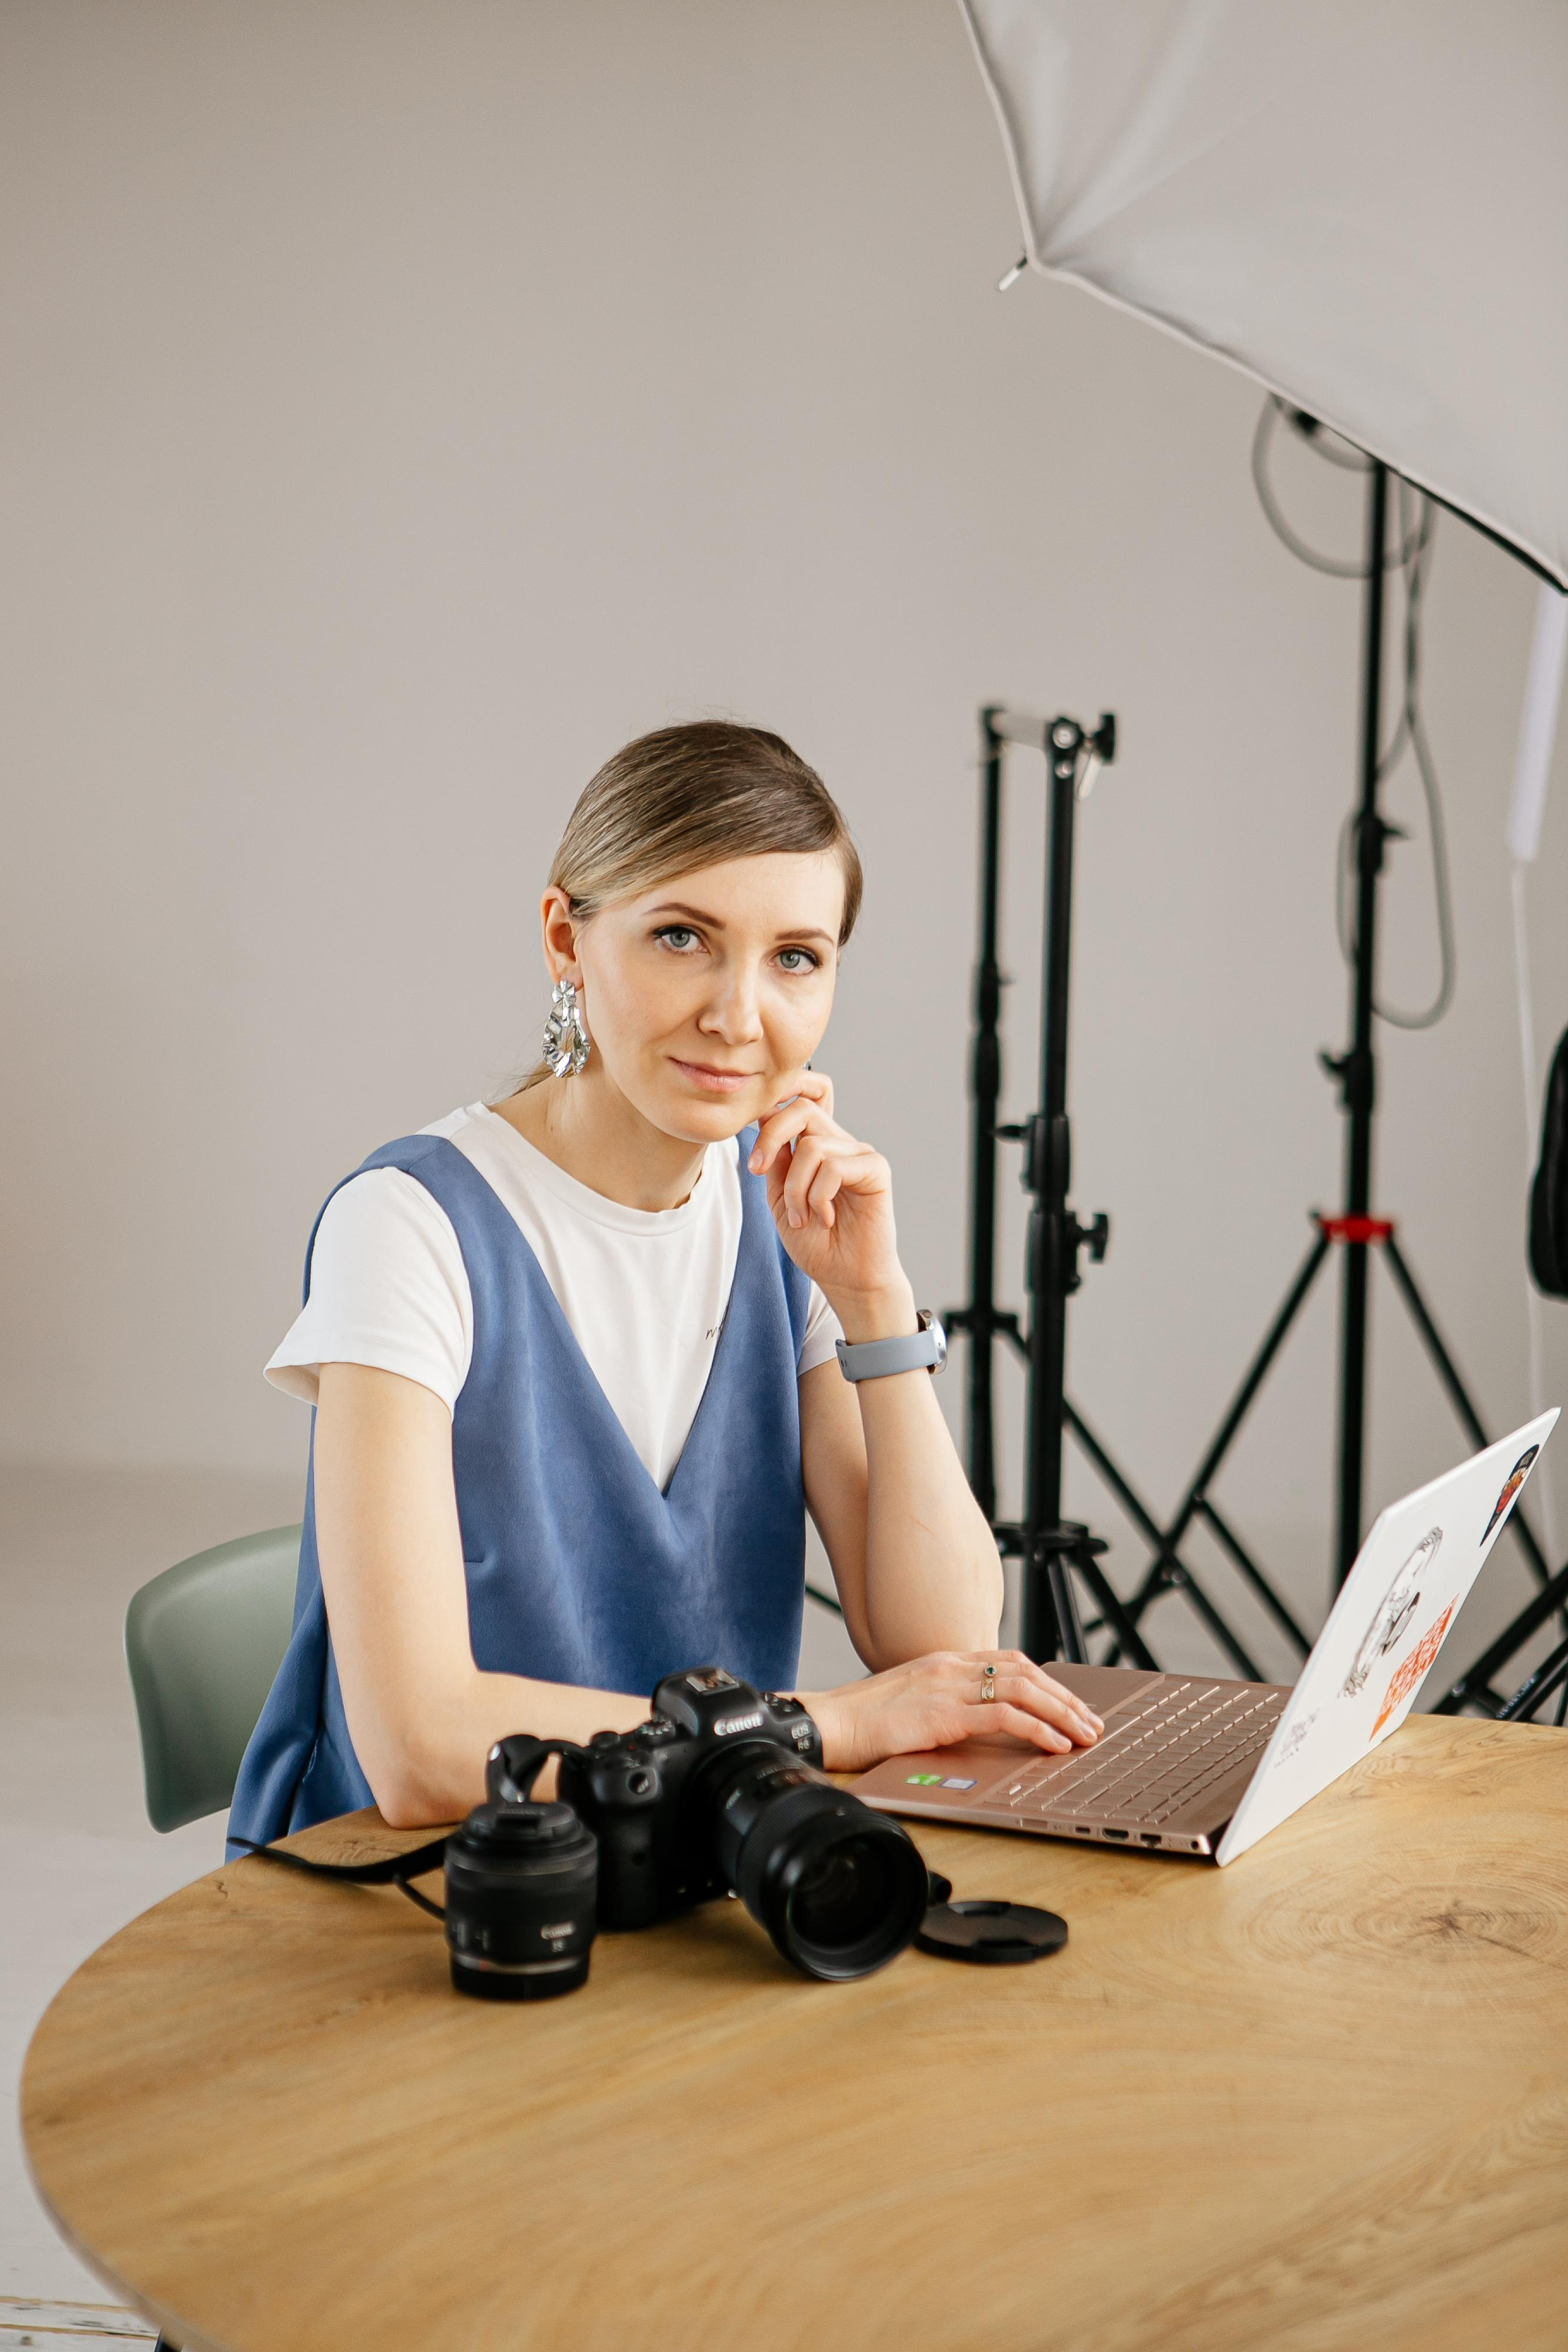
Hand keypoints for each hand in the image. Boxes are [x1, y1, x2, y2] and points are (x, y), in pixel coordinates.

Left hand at [747, 1072, 905, 1327]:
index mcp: (818, 1146)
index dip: (769, 1117)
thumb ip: (775, 1164)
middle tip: (759, 1172)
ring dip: (796, 1188)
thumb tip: (763, 1123)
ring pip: (811, 1146)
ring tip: (803, 1217)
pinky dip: (819, 1197)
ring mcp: (860, 1154)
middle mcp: (841, 1143)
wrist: (846, 1278)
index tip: (755, 1165)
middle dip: (771, 1138)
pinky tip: (826, 1219)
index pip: (795, 1106)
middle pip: (803, 1109)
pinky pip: (834, 1167)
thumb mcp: (781, 1200)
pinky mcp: (876, 1169)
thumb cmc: (817, 1244)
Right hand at [804, 1650, 1103, 1774]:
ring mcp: (948, 1687)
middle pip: (1025, 1671)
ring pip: (1023, 1689)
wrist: (830, 1722)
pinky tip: (1054, 1744)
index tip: (1071, 1704)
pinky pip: (1003, 1716)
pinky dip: (1037, 1729)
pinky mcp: (943, 1714)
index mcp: (945, 1662)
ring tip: (1084, 1735)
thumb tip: (981, 1725)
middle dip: (1065, 1698)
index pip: (1010, 1661)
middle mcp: (952, 1667)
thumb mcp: (913, 1703)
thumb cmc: (864, 1720)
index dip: (1048, 1682)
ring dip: (1061, 1713)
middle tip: (1092, 1723)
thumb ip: (946, 1705)